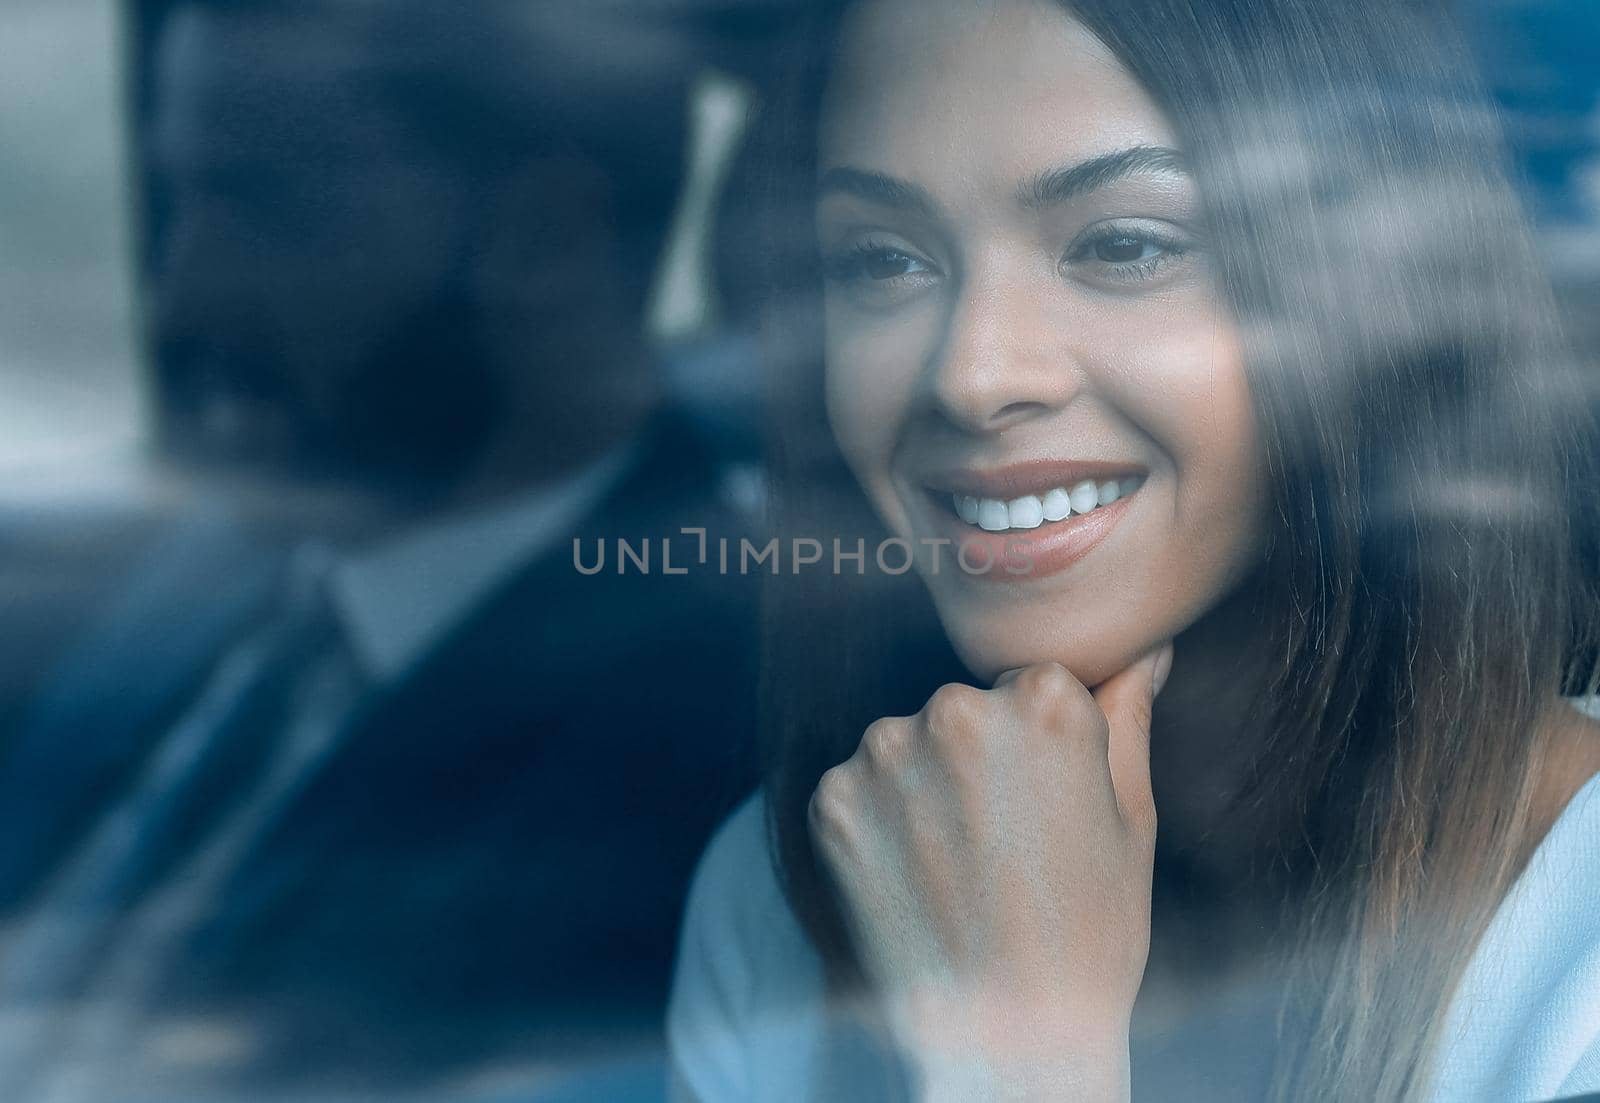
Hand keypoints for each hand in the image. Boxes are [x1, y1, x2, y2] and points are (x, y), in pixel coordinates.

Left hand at [808, 645, 1172, 1100]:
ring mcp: (884, 752)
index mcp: (1045, 701)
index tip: (1046, 807)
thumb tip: (1141, 650)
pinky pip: (859, 788)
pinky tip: (915, 879)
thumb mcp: (1133, 821)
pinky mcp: (832, 798)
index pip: (1034, 685)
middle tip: (1004, 847)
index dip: (1042, 750)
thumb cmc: (1088, 936)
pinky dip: (879, 824)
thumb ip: (1127, 717)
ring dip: (925, 787)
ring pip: (908, 746)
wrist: (1004, 1042)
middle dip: (981, 760)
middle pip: (966, 709)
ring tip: (959, 869)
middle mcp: (956, 708)